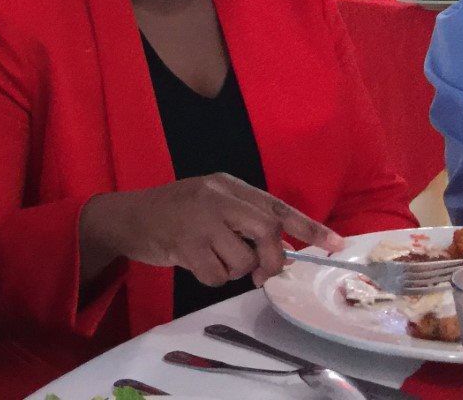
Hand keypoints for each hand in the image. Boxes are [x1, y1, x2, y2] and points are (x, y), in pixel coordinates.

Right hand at [86, 173, 343, 287]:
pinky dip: (210, 277)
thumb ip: (242, 218)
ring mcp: (199, 218)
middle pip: (266, 230)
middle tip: (262, 274)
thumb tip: (284, 250)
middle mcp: (216, 197)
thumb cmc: (173, 213)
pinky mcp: (184, 242)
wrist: (126, 217)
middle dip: (271, 259)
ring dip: (233, 270)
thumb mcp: (210, 203)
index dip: (309, 226)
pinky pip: (216, 274)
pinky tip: (193, 262)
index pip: (277, 205)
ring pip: (242, 258)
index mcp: (227, 185)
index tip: (336, 244)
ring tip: (210, 258)